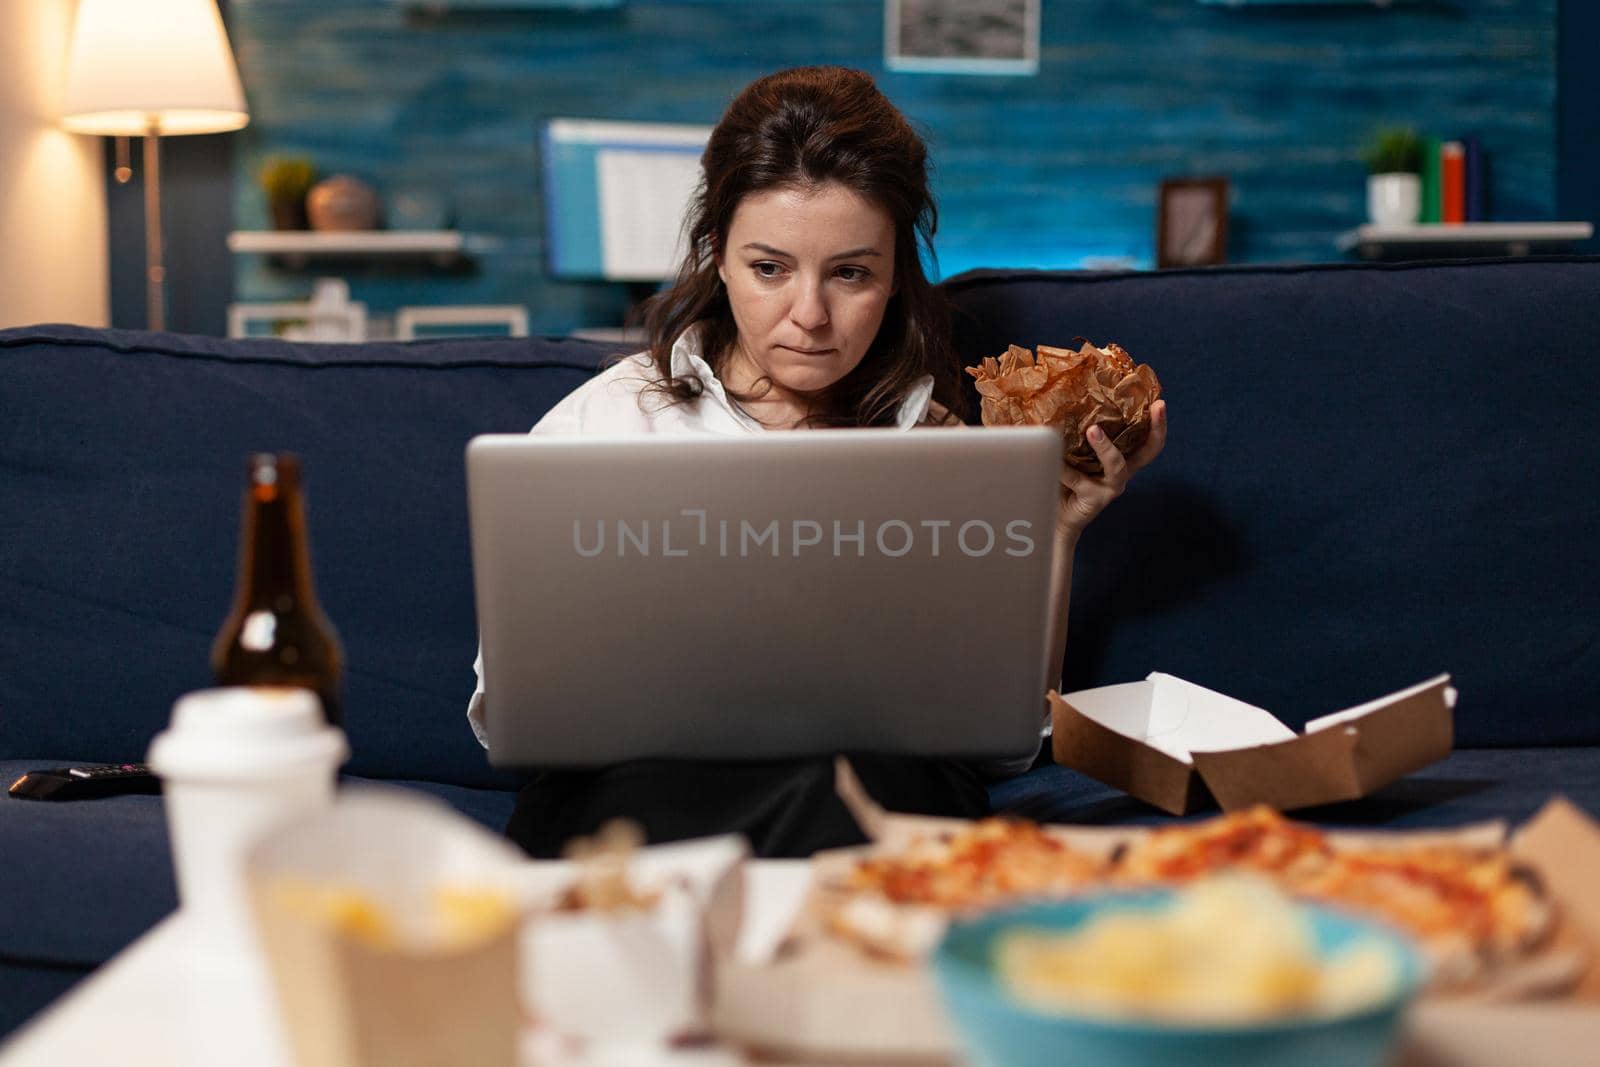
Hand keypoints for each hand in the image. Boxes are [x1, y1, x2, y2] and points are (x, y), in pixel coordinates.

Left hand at [1057, 400, 1166, 537]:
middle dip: (1156, 429)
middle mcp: (1121, 473)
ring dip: (1106, 447)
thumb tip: (1058, 404)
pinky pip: (1077, 479)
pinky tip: (1052, 458)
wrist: (1055, 516)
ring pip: (1116, 466)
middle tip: (1157, 407)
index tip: (1160, 403)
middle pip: (1148, 452)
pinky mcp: (1093, 499)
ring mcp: (1110, 487)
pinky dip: (1063, 468)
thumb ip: (1074, 435)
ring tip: (1093, 429)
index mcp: (1121, 458)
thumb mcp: (1074, 454)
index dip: (1158, 423)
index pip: (1147, 440)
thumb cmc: (1065, 480)